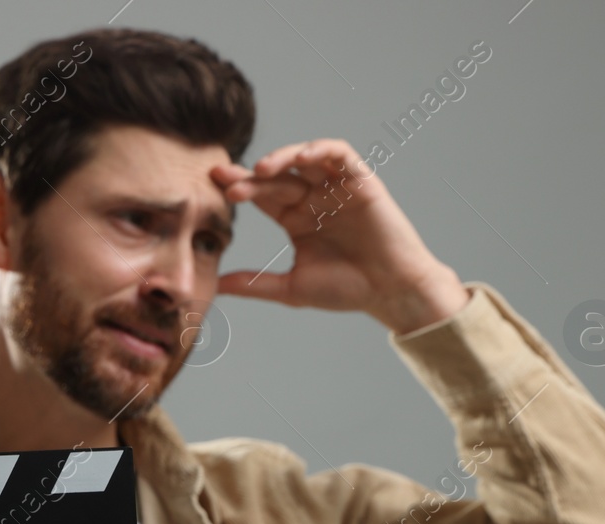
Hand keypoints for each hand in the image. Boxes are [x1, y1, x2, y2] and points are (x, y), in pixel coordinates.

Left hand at [210, 139, 468, 333]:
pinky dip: (320, 150)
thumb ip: (255, 284)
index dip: (240, 188)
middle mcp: (314, 199)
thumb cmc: (347, 290)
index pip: (262, 196)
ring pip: (304, 159)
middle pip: (277, 177)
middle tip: (227, 180)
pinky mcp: (361, 180)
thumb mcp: (292, 288)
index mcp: (296, 219)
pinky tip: (300, 159)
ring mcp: (337, 188)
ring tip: (260, 170)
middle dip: (251, 177)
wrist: (390, 291)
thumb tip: (215, 286)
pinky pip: (339, 154)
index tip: (214, 186)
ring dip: (282, 158)